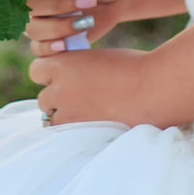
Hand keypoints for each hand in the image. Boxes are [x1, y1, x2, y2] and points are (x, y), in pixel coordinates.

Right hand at [24, 0, 135, 56]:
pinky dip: (48, 48)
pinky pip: (38, 48)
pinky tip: (64, 45)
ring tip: (87, 22)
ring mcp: (39, 18)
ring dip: (57, 27)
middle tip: (89, 1)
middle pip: (29, 3)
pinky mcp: (49, 38)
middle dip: (57, 3)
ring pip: (32, 27)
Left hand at [28, 46, 159, 126]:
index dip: (50, 75)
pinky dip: (74, 132)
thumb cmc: (136, 67)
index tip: (64, 78)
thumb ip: (79, 69)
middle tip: (80, 99)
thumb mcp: (99, 58)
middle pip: (44, 99)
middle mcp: (60, 89)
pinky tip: (91, 126)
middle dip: (57, 99)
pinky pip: (66, 136)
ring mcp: (69, 114)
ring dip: (64, 118)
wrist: (156, 87)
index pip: (37, 71)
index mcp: (64, 64)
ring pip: (52, 120)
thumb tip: (70, 79)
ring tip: (87, 115)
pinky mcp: (80, 134)